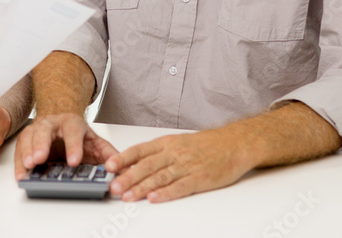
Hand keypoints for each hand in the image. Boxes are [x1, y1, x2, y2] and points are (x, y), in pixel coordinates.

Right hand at [14, 113, 117, 179]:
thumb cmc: (79, 136)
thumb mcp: (96, 142)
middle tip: (40, 159)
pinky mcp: (26, 139)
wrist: (63, 123)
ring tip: (28, 166)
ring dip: (27, 151)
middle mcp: (52, 124)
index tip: (74, 162)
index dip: (73, 146)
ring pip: (29, 137)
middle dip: (41, 144)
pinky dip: (19, 162)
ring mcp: (37, 130)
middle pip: (45, 130)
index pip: (73, 131)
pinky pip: (19, 149)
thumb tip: (121, 167)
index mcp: (73, 123)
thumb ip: (108, 154)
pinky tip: (21, 173)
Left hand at [105, 129, 253, 202]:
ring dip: (142, 187)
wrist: (233, 144)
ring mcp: (186, 166)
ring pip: (159, 177)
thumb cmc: (204, 145)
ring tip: (127, 195)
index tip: (109, 166)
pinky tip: (154, 198)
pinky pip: (180, 187)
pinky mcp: (199, 179)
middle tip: (113, 186)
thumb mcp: (177, 143)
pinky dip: (166, 193)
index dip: (124, 158)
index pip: (140, 150)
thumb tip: (132, 163)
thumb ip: (156, 153)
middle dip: (128, 177)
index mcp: (166, 144)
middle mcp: (174, 154)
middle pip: (146, 165)